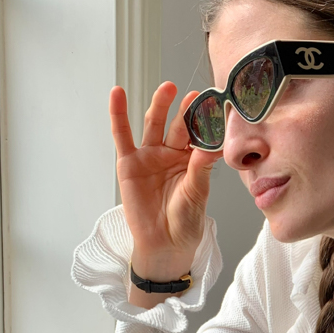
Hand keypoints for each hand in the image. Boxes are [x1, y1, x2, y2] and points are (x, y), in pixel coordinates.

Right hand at [109, 82, 223, 276]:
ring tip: (168, 88)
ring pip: (154, 124)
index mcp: (192, 160)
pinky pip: (122, 135)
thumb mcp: (196, 195)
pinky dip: (118, 114)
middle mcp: (171, 154)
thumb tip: (211, 148)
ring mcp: (150, 156)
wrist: (164, 243)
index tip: (215, 107)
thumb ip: (200, 170)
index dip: (205, 122)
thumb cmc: (185, 222)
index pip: (199, 135)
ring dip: (160, 105)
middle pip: (177, 126)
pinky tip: (118, 93)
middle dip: (185, 110)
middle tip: (195, 96)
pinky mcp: (129, 162)